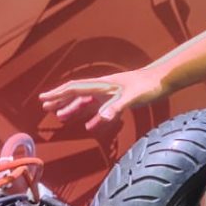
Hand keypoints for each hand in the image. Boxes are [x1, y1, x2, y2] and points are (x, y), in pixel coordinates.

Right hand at [38, 67, 165, 129]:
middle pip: (76, 93)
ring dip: (72, 108)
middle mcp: (103, 88)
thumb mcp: (132, 97)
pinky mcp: (118, 100)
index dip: (58, 94)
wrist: (163, 80)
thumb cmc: (148, 86)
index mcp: (102, 85)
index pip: (74, 88)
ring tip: (59, 116)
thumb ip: (116, 108)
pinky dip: (91, 117)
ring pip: (86, 102)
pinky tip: (88, 125)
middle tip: (44, 106)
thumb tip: (100, 118)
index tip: (43, 98)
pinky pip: (100, 109)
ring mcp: (110, 94)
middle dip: (60, 99)